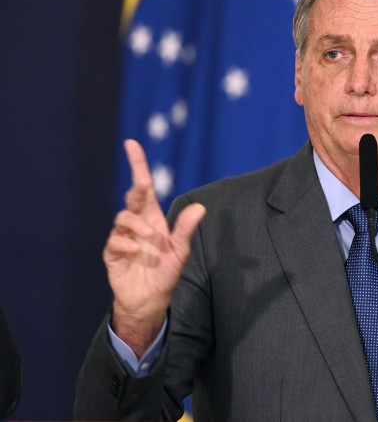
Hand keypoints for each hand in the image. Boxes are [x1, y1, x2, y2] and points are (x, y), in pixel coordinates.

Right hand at [104, 139, 204, 356]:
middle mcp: (136, 223)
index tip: (131, 143)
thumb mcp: (180, 250)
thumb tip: (200, 208)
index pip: (143, 186)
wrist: (150, 298)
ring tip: (149, 239)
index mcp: (152, 217)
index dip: (138, 164)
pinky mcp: (112, 252)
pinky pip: (115, 241)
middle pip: (131, 197)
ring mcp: (122, 237)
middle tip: (145, 186)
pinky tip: (138, 252)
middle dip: (137, 189)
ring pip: (122, 218)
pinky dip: (127, 244)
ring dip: (137, 225)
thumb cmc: (165, 271)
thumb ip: (186, 229)